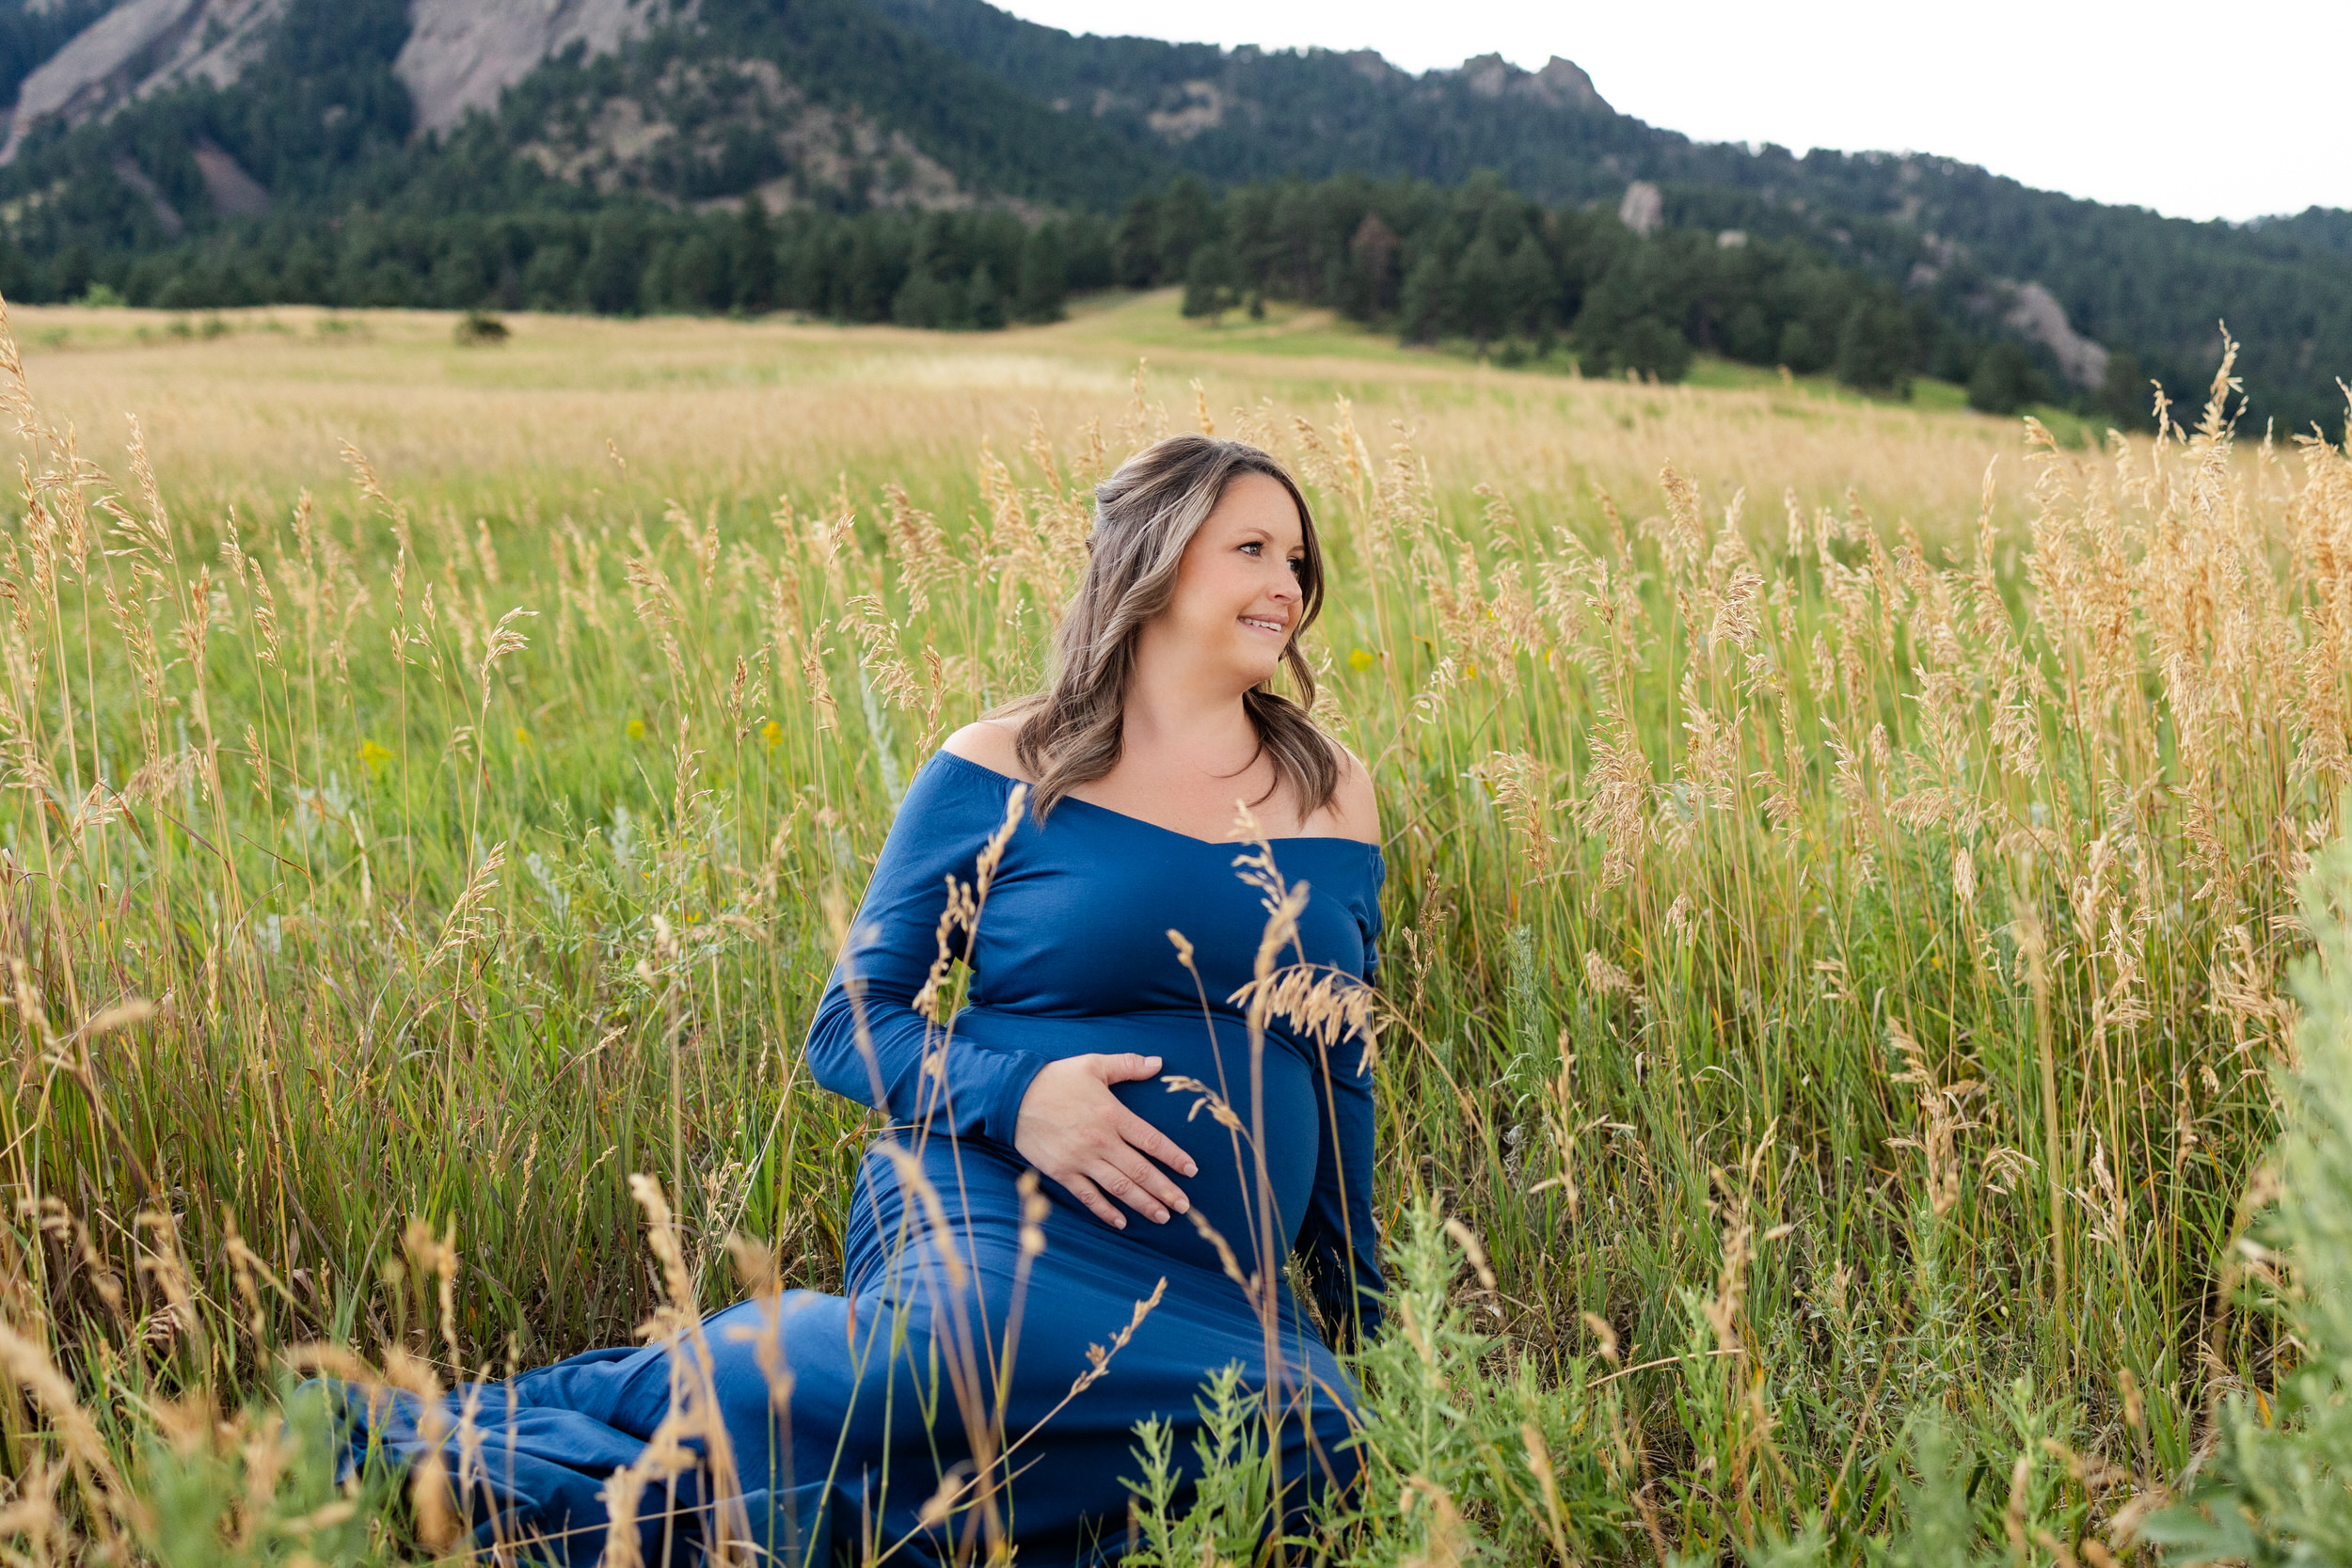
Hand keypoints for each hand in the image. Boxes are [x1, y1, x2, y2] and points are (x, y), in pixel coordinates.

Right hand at [1013, 1054, 1198, 1228]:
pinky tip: (1122, 1222)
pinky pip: (1088, 1196)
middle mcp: (1101, 1140)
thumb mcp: (1093, 1064)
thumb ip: (1128, 1065)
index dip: (1174, 1157)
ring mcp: (1081, 1159)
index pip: (1151, 1141)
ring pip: (1119, 1187)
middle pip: (1140, 1170)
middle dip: (1165, 1190)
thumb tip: (1159, 1063)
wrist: (1012, 1096)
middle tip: (1184, 1206)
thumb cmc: (1055, 1079)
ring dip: (1143, 1204)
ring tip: (1163, 1216)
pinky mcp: (1062, 1172)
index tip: (1191, 1170)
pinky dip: (1106, 1211)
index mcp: (1112, 1114)